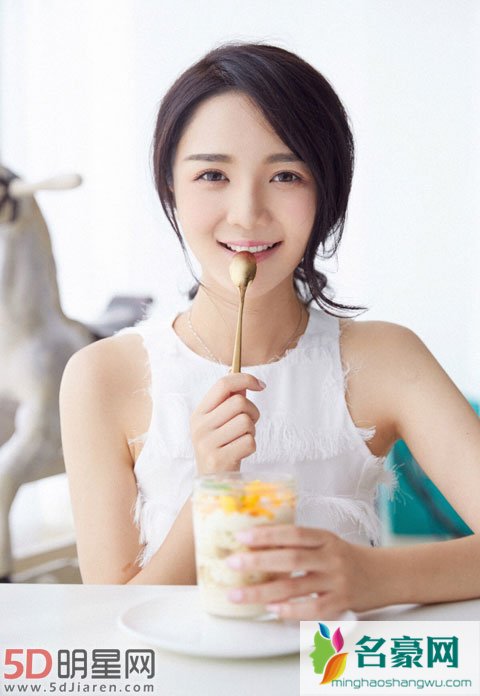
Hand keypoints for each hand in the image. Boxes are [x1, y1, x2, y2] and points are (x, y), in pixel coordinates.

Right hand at [190, 372, 264, 474]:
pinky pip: (249, 442)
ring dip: (251, 431)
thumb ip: (231, 401)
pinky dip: (251, 446)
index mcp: (199, 413)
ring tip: (242, 439)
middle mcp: (200, 426)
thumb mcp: (220, 423)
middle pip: (239, 402)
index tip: (260, 385)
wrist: (213, 482)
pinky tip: (241, 452)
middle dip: (253, 412)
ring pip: (246, 422)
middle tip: (250, 424)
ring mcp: (207, 443)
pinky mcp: (219, 459)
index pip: (222, 384)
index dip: (245, 379)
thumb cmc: (220, 448)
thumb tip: (248, 382)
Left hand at [224, 524, 376, 618]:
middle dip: (258, 561)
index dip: (267, 534)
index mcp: (326, 538)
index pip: (294, 533)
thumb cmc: (349, 558)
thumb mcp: (328, 543)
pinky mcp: (342, 604)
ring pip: (296, 587)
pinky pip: (313, 610)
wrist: (388, 575)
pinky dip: (291, 611)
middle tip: (232, 562)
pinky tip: (272, 610)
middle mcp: (332, 558)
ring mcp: (338, 582)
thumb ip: (300, 545)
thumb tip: (257, 546)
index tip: (242, 536)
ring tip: (238, 594)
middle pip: (291, 559)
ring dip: (263, 592)